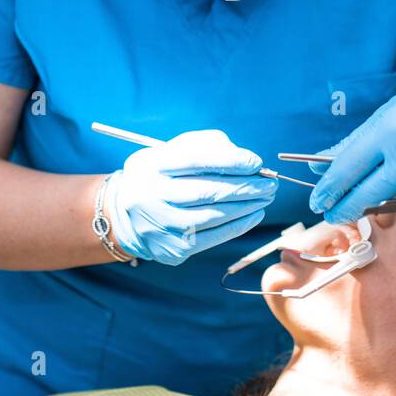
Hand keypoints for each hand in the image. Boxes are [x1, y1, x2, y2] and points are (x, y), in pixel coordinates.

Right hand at [107, 129, 276, 264]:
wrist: (124, 215)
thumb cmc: (159, 175)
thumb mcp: (171, 151)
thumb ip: (206, 146)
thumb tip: (246, 160)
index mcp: (151, 166)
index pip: (196, 160)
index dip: (231, 161)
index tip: (256, 163)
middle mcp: (152, 196)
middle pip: (209, 191)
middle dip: (246, 187)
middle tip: (270, 183)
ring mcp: (162, 226)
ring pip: (215, 216)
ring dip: (247, 206)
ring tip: (266, 197)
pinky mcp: (173, 249)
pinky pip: (214, 237)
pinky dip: (239, 225)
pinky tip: (254, 214)